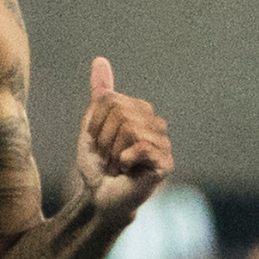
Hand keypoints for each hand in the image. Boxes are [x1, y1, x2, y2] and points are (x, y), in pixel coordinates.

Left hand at [78, 57, 171, 218]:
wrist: (100, 198)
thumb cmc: (98, 166)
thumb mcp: (92, 126)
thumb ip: (100, 94)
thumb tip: (100, 60)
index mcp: (139, 111)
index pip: (110, 100)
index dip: (95, 124)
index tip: (97, 144)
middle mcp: (155, 123)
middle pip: (120, 114)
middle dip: (104, 140)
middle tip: (108, 158)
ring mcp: (163, 142)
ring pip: (130, 130)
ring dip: (113, 153)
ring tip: (117, 166)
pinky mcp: (165, 161)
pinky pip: (141, 146)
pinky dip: (124, 160)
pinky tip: (127, 170)